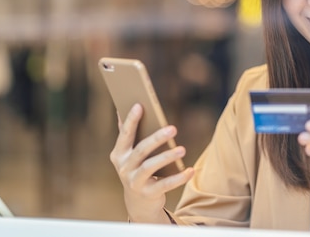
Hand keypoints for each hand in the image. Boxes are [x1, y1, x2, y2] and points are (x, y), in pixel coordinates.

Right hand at [109, 103, 194, 222]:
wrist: (138, 202)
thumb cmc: (136, 169)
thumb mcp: (129, 153)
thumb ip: (127, 134)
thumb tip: (121, 108)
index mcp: (119, 154)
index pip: (125, 134)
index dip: (131, 120)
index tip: (139, 105)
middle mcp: (124, 168)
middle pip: (141, 150)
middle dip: (156, 138)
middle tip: (173, 128)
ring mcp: (134, 182)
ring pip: (150, 167)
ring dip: (166, 157)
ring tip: (182, 149)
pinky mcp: (148, 194)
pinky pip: (165, 185)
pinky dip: (179, 178)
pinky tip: (190, 170)